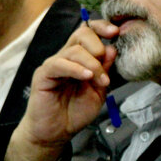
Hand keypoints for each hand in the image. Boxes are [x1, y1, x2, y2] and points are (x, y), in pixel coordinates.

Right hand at [5, 19, 117, 160]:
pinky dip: (75, 68)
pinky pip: (59, 64)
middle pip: (81, 34)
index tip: (116, 33)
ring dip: (92, 63)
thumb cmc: (75, 112)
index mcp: (80, 58)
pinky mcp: (43, 75)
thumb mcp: (98, 91)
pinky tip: (86, 77)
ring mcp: (54, 64)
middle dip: (98, 44)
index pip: (89, 32)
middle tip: (105, 61)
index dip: (102, 27)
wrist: (56, 132)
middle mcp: (66, 57)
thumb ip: (104, 70)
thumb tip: (112, 49)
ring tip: (100, 80)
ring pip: (73, 49)